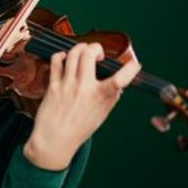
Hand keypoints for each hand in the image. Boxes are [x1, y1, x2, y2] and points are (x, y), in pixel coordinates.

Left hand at [23, 42, 141, 170]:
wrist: (54, 140)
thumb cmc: (79, 128)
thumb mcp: (102, 114)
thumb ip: (111, 97)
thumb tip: (119, 83)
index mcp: (100, 97)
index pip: (119, 80)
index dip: (130, 69)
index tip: (134, 65)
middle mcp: (84, 88)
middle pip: (89, 54)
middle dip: (96, 47)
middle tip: (97, 54)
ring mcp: (67, 85)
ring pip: (73, 54)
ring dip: (80, 48)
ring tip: (83, 54)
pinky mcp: (53, 85)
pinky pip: (56, 61)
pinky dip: (62, 55)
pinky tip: (65, 59)